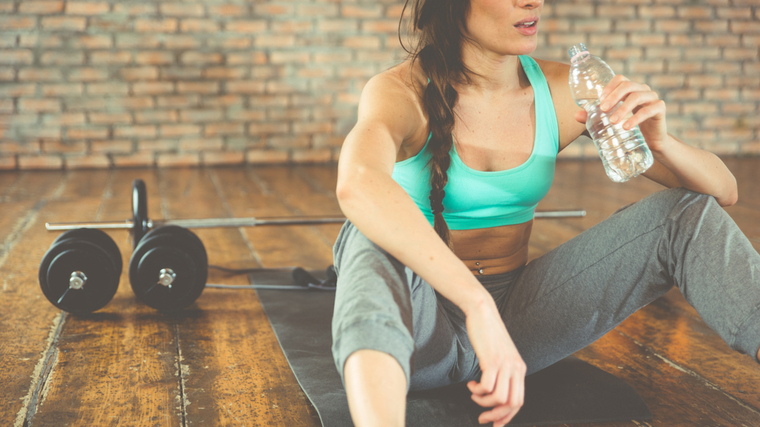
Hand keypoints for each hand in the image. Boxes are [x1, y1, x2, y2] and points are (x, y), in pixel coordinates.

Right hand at [465, 301, 525, 425]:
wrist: (483, 312)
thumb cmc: (488, 334)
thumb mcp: (500, 355)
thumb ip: (502, 371)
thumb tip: (494, 392)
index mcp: (520, 369)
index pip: (519, 401)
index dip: (507, 416)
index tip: (495, 424)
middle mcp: (516, 368)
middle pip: (512, 404)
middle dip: (496, 416)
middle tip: (482, 418)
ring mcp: (505, 364)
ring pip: (500, 398)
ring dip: (484, 403)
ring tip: (474, 395)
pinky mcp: (492, 360)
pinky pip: (487, 387)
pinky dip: (477, 391)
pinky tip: (471, 385)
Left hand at [574, 74, 668, 150]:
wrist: (650, 142)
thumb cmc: (629, 128)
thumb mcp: (609, 123)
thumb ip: (594, 119)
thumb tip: (576, 115)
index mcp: (630, 90)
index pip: (620, 79)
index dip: (610, 87)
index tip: (600, 100)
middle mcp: (642, 90)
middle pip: (628, 85)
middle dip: (614, 96)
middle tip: (603, 110)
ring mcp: (652, 98)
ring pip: (637, 96)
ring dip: (623, 108)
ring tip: (613, 122)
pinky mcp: (660, 109)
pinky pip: (648, 110)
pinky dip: (636, 118)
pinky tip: (627, 126)